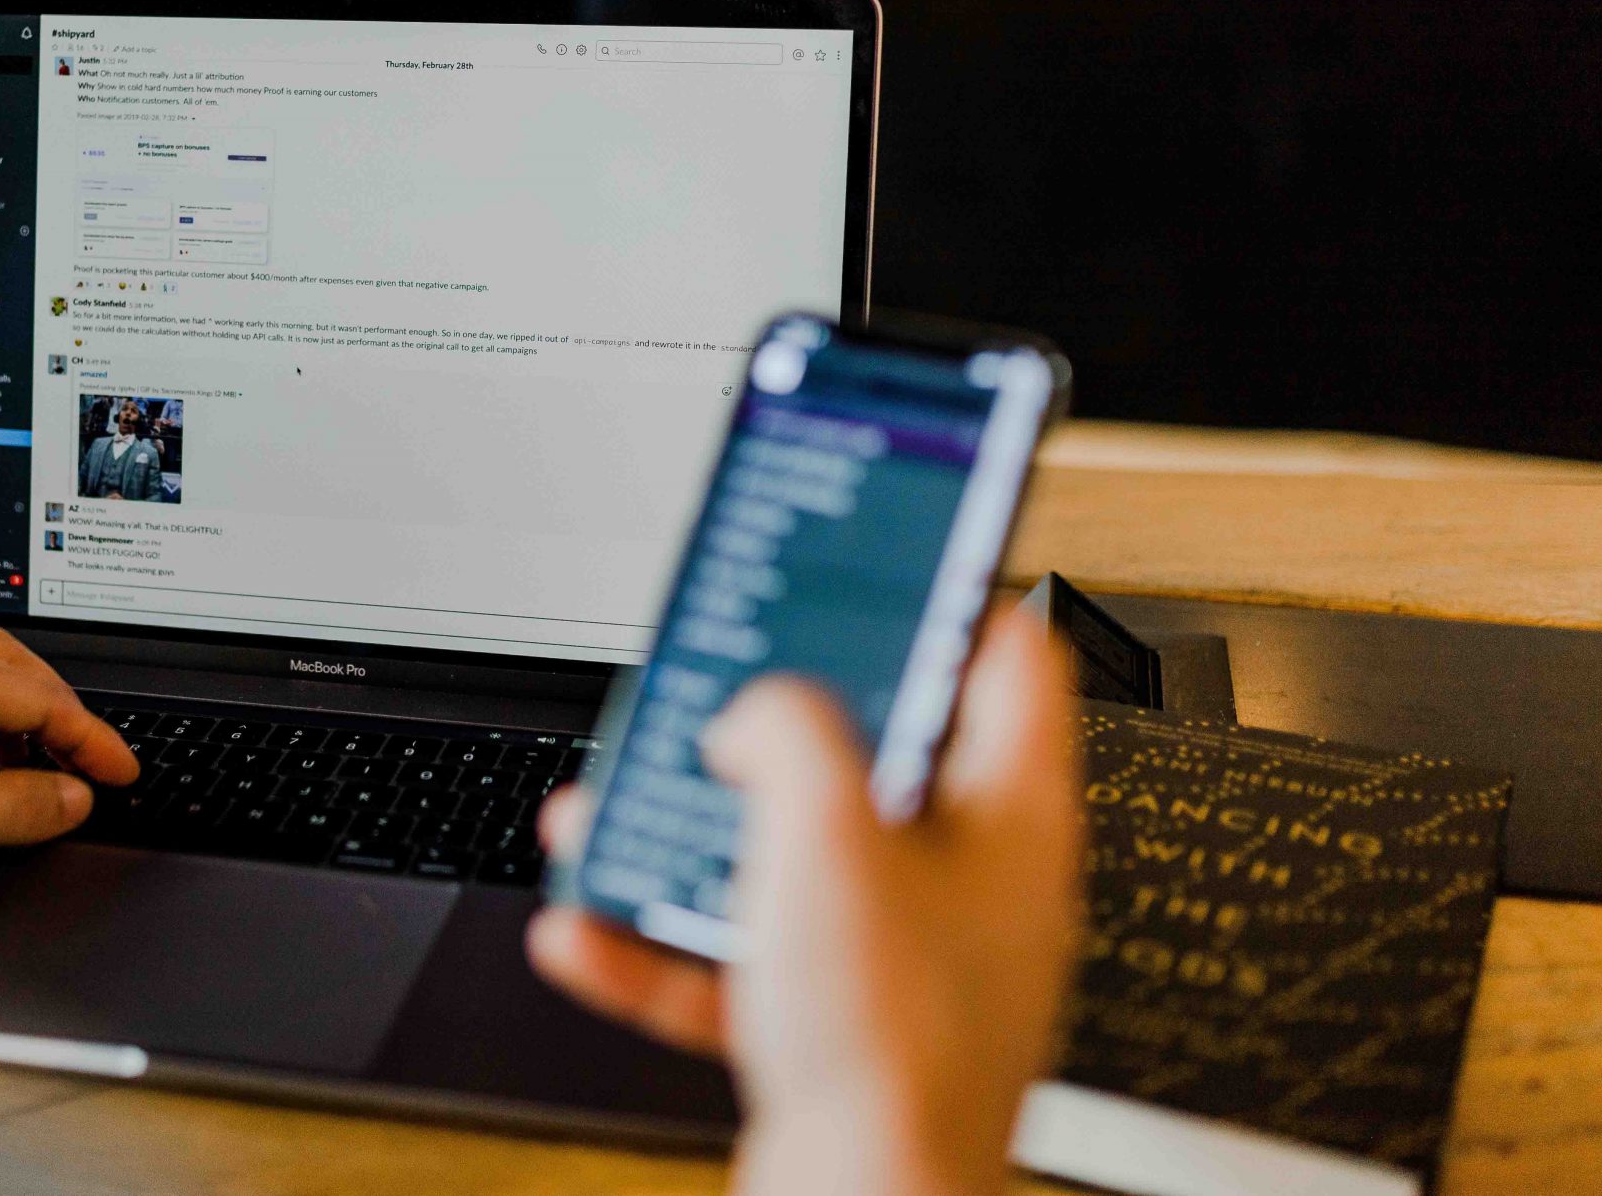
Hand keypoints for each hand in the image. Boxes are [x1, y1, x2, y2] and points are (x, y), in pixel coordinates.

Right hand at [528, 608, 1080, 1195]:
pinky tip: (590, 930)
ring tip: (620, 811)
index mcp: (1011, 819)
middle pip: (876, 762)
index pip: (1007, 662)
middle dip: (773, 727)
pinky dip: (665, 944)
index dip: (944, 597)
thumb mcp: (824, 829)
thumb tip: (757, 713)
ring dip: (696, 834)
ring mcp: (908, 965)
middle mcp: (973, 888)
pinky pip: (743, 963)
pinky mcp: (843, 1033)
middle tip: (719, 688)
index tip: (885, 559)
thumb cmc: (891, 1043)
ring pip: (793, 863)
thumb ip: (785, 730)